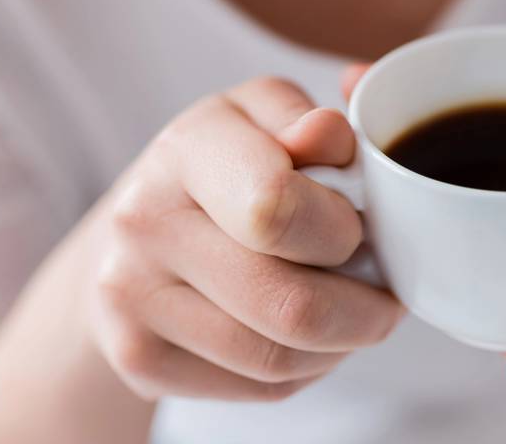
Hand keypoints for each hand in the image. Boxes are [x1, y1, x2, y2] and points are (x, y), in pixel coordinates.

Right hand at [83, 76, 403, 401]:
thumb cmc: (220, 168)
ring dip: (340, 343)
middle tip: (379, 285)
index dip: (340, 229)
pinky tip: (299, 333)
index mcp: (187, 149)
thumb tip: (330, 134)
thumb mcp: (265, 117)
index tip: (357, 226)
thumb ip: (309, 120)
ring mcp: (133, 297)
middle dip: (364, 306)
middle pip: (291, 305)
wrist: (126, 240)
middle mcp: (147, 222)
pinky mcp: (138, 360)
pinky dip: (303, 371)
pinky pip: (258, 388)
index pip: (276, 208)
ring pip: (280, 359)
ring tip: (346, 307)